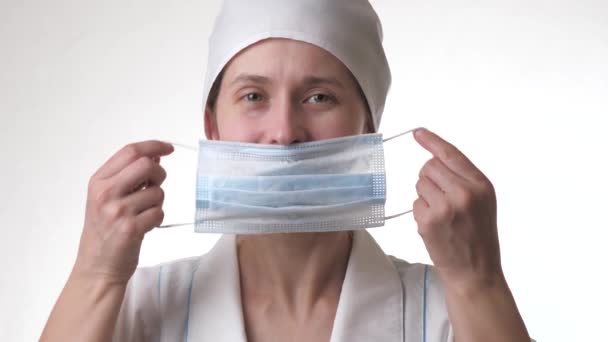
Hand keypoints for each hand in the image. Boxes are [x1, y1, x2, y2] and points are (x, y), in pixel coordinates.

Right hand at [72, 141, 173, 285]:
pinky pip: (159, 212)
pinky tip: (145, 226)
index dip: (153, 146)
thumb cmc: (105, 231)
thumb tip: (154, 155)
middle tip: (155, 185)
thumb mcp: (106, 198)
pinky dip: (157, 218)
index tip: (168, 148)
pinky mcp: (131, 229)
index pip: (130, 151)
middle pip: (146, 165)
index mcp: (98, 181)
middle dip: (159, 173)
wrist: (96, 267)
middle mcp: (106, 193)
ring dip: (157, 202)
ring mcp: (117, 211)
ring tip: (143, 214)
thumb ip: (127, 176)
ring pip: (157, 192)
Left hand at [412, 128, 502, 289]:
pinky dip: (421, 212)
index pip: (451, 154)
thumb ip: (464, 178)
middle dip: (429, 178)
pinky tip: (436, 226)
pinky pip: (415, 203)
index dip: (432, 141)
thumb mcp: (483, 201)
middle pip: (429, 166)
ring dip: (426, 195)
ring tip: (442, 214)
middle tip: (441, 197)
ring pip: (420, 183)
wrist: (476, 271)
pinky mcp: (428, 221)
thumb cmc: (479, 235)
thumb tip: (434, 157)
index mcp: (481, 184)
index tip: (418, 132)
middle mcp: (464, 192)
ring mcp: (445, 207)